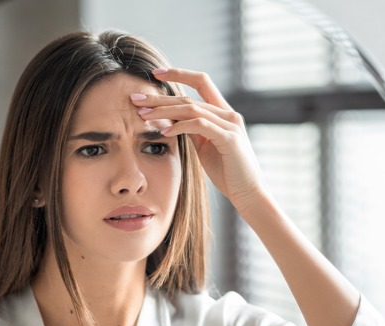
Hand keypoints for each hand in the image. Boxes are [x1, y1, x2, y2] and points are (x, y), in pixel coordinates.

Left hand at [131, 67, 265, 213]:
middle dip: (160, 97)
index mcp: (224, 113)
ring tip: (143, 114)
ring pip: (192, 109)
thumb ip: (192, 130)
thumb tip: (171, 119)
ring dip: (164, 111)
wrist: (249, 193)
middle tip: (135, 98)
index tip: (155, 73)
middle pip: (189, 97)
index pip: (201, 82)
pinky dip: (180, 126)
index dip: (179, 74)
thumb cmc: (227, 172)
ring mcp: (231, 125)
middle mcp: (229, 114)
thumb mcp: (205, 146)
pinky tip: (164, 131)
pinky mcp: (229, 139)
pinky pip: (200, 126)